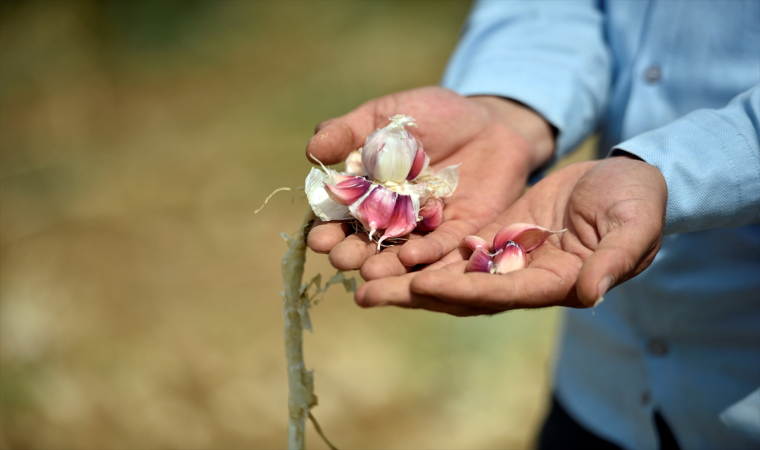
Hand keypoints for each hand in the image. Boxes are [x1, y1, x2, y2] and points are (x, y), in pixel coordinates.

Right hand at [305, 86, 554, 279]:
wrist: (488, 118)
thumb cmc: (430, 114)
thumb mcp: (385, 115)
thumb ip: (348, 131)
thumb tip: (312, 150)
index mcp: (368, 193)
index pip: (341, 217)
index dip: (328, 229)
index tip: (318, 239)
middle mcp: (393, 218)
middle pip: (368, 241)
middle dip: (353, 253)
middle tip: (340, 259)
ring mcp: (427, 227)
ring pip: (402, 252)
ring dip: (385, 265)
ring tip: (369, 273)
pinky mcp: (462, 229)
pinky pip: (443, 244)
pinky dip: (427, 252)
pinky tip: (410, 257)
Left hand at [355, 156, 666, 315]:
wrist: (625, 180)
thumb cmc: (638, 200)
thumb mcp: (635, 224)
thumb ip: (616, 259)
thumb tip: (590, 295)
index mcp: (555, 281)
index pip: (503, 292)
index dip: (463, 290)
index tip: (422, 285)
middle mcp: (522, 277)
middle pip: (460, 292)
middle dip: (413, 294)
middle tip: (363, 294)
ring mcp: (504, 258)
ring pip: (446, 272)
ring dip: (403, 277)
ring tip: (357, 275)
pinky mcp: (493, 235)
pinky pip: (449, 246)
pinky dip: (418, 250)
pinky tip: (381, 245)